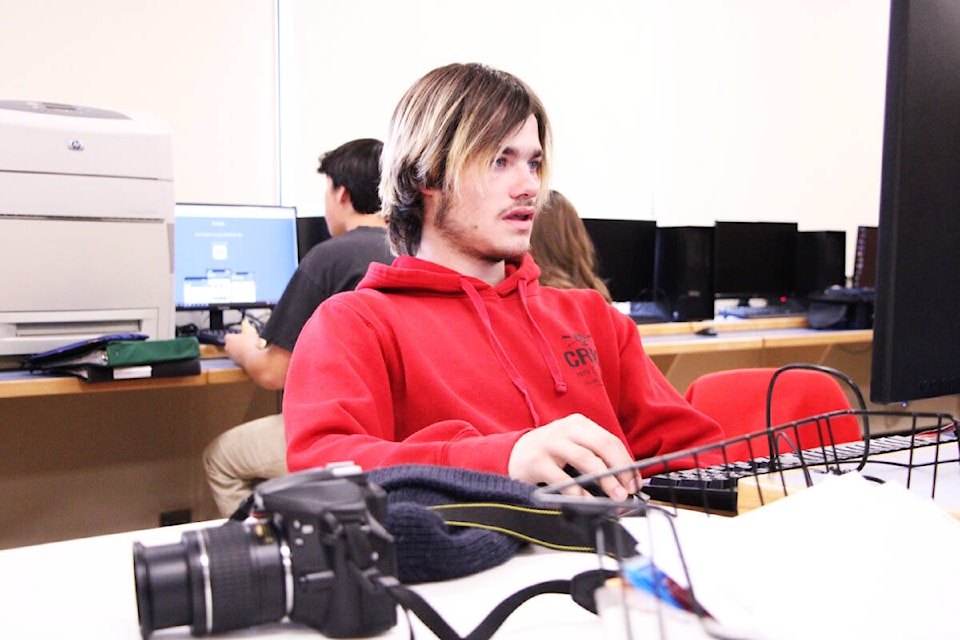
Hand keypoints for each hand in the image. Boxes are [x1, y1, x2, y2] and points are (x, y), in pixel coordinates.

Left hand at [223, 318, 264, 363]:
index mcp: (228, 338)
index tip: (243, 335)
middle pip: (233, 343)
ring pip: (236, 351)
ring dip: (242, 349)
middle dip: (239, 342)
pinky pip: (241, 357)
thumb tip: (250, 328)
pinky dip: (245, 355)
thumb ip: (250, 330)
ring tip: (252, 347)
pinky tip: (253, 354)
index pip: (230, 335)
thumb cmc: (250, 345)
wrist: (253, 359)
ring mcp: (231, 356)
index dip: (237, 335)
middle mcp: (228, 347)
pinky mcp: (237, 362)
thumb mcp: (252, 333)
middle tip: (248, 341)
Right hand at [507, 413, 638, 499]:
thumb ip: (595, 458)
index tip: (635, 482)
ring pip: (586, 459)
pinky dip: (579, 492)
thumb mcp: (572, 446)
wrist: (512, 454)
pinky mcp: (537, 462)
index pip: (610, 441)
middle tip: (628, 491)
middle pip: (602, 446)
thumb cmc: (548, 453)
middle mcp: (565, 429)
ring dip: (605, 480)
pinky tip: (587, 502)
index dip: (627, 462)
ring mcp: (550, 444)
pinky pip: (563, 479)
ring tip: (615, 497)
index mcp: (578, 424)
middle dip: (620, 470)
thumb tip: (623, 482)